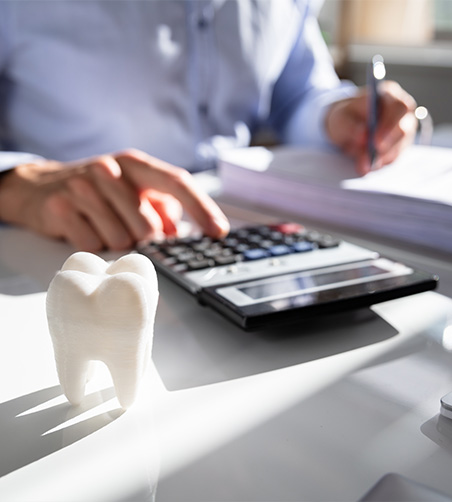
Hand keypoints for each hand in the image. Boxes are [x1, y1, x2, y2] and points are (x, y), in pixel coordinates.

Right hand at [0, 149, 229, 250]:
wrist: (40, 186)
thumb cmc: (99, 191)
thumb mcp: (132, 190)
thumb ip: (161, 207)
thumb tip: (178, 233)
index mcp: (135, 164)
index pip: (177, 183)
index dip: (202, 208)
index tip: (219, 231)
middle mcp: (110, 170)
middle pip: (148, 227)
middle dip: (143, 238)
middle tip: (125, 227)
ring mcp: (83, 187)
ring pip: (121, 240)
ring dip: (116, 242)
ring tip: (101, 224)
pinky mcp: (60, 208)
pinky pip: (93, 246)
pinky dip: (93, 245)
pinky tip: (84, 227)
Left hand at [325, 81, 417, 174]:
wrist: (345, 126)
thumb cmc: (345, 116)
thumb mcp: (340, 118)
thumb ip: (349, 125)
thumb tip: (363, 136)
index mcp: (389, 95)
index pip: (399, 108)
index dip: (390, 126)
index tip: (376, 142)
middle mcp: (402, 111)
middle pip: (404, 129)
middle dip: (387, 146)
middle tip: (371, 159)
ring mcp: (404, 129)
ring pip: (400, 146)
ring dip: (381, 158)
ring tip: (362, 165)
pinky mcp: (400, 145)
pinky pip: (394, 157)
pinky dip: (380, 163)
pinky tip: (367, 165)